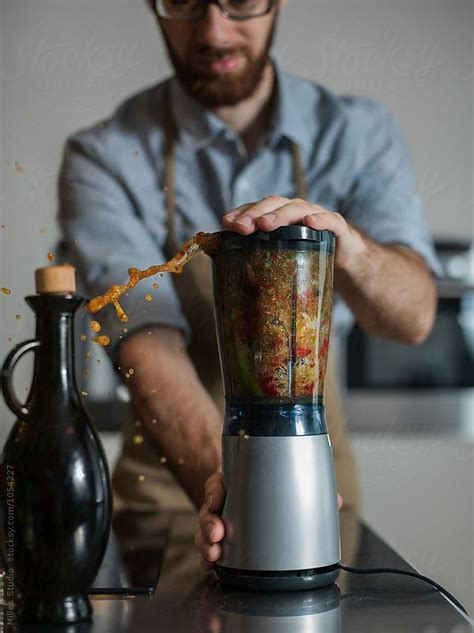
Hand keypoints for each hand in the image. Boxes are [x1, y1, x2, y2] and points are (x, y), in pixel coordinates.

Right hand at [195, 471, 342, 567]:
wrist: (262, 500)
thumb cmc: (272, 490)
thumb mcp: (287, 484)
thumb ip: (308, 489)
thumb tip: (335, 500)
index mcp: (236, 484)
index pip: (217, 483)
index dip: (214, 491)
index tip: (216, 498)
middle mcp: (226, 503)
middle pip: (208, 510)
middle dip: (209, 523)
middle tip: (217, 532)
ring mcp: (222, 524)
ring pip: (205, 532)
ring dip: (206, 543)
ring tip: (214, 554)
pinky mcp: (224, 544)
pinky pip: (209, 551)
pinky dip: (208, 560)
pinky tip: (212, 566)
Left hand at [223, 195, 364, 268]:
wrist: (343, 258)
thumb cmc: (305, 257)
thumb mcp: (280, 257)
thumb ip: (260, 260)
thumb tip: (230, 277)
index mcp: (279, 216)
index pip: (257, 208)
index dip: (242, 212)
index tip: (226, 223)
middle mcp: (295, 210)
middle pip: (274, 204)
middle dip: (256, 213)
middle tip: (242, 227)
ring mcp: (317, 215)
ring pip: (298, 209)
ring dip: (280, 215)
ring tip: (265, 224)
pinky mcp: (337, 226)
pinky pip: (330, 220)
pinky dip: (321, 220)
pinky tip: (310, 223)